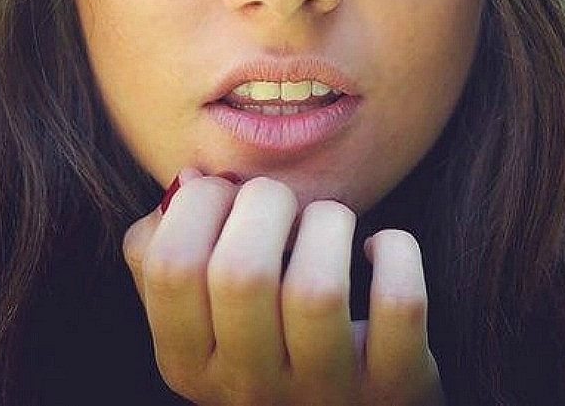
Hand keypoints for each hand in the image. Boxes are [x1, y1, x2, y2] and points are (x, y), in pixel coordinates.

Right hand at [123, 172, 443, 405]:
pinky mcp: (395, 386)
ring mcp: (324, 392)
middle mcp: (249, 387)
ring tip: (327, 222)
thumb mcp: (197, 311)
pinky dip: (395, 252)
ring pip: (318, 289)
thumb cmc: (260, 341)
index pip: (172, 266)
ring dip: (326, 221)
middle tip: (280, 201)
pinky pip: (399, 304)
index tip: (226, 192)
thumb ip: (165, 249)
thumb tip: (189, 180)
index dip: (198, 202)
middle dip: (265, 201)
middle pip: (242, 272)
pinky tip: (378, 247)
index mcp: (188, 362)